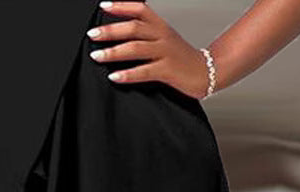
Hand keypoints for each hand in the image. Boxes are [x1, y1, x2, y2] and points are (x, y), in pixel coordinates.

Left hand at [88, 1, 212, 99]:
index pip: (140, 9)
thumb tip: (124, 28)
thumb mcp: (165, 38)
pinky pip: (144, 71)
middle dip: (111, 30)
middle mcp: (162, 36)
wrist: (206, 72)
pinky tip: (114, 76)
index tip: (104, 6)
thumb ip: (146, 32)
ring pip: (136, 48)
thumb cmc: (182, 58)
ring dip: (113, 52)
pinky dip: (127, 74)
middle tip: (93, 35)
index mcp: (161, 26)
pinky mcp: (167, 71)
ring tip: (97, 56)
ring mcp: (165, 52)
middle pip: (134, 28)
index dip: (121, 6)